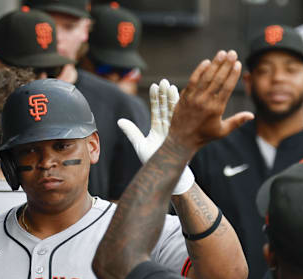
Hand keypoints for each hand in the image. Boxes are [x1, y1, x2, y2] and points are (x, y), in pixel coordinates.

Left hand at [118, 79, 192, 193]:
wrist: (166, 174)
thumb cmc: (154, 162)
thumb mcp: (139, 144)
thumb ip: (131, 131)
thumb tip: (119, 121)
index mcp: (158, 129)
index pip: (156, 110)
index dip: (155, 98)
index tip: (154, 86)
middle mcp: (168, 127)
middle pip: (166, 107)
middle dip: (165, 94)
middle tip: (164, 81)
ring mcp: (176, 130)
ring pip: (174, 111)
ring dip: (173, 98)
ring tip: (170, 86)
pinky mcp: (182, 134)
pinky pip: (182, 119)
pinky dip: (181, 108)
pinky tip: (181, 96)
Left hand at [169, 50, 253, 149]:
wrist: (181, 140)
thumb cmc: (203, 136)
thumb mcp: (222, 131)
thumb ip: (237, 121)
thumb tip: (252, 115)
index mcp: (216, 109)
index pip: (227, 87)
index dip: (233, 74)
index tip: (238, 63)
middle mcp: (205, 101)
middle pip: (217, 79)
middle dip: (226, 64)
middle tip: (232, 53)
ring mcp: (194, 98)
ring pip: (205, 77)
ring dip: (214, 64)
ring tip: (221, 53)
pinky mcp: (184, 97)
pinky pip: (192, 81)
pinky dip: (199, 71)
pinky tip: (206, 62)